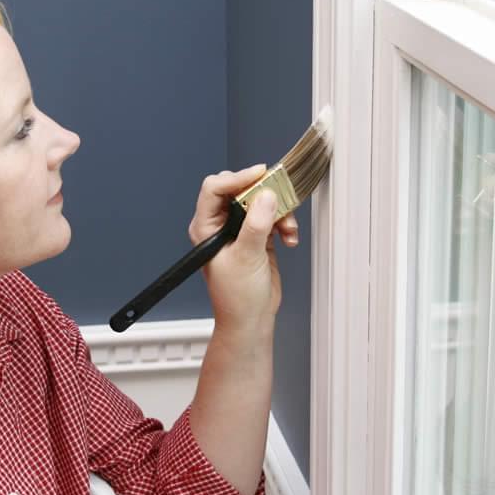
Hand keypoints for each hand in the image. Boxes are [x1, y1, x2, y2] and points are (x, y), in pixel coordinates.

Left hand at [188, 164, 299, 333]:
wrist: (251, 319)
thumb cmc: (237, 297)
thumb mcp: (246, 257)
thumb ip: (256, 224)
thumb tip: (266, 195)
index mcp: (206, 227)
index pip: (215, 189)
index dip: (237, 178)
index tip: (260, 175)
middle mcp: (220, 224)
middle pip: (239, 189)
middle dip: (262, 193)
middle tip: (279, 198)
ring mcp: (239, 229)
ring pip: (260, 201)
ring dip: (278, 211)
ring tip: (286, 229)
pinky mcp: (257, 235)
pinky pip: (272, 216)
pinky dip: (284, 222)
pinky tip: (288, 238)